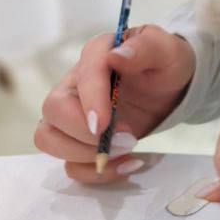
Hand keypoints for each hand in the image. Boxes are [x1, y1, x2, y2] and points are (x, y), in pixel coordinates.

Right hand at [34, 25, 195, 183]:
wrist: (171, 88)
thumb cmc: (166, 64)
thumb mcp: (168, 51)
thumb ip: (146, 47)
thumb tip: (116, 55)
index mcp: (97, 54)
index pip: (83, 75)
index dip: (90, 101)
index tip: (104, 125)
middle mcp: (76, 83)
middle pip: (54, 110)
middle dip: (84, 134)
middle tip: (127, 140)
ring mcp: (72, 113)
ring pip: (48, 138)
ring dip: (83, 155)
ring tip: (126, 152)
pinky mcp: (78, 139)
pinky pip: (69, 163)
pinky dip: (93, 172)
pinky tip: (126, 165)